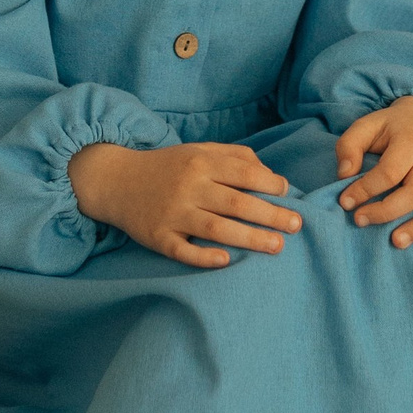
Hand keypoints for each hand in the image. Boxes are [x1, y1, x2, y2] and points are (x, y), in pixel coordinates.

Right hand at [68, 139, 300, 270]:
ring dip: (248, 238)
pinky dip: (203, 257)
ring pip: (215, 228)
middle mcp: (188, 186)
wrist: (116, 180)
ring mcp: (172, 213)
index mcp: (201, 163)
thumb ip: (236, 157)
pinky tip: (225, 261)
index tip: (288, 194)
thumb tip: (273, 177)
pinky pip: (182, 250)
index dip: (269, 184)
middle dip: (270, 215)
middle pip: (235, 203)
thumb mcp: (199, 151)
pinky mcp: (157, 236)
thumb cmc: (169, 167)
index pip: (243, 173)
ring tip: (276, 247)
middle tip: (296, 226)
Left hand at [335, 96, 412, 249]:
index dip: (364, 190)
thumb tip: (344, 175)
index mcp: (411, 142)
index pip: (389, 172)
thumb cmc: (390, 129)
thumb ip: (349, 146)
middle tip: (359, 221)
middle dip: (386, 212)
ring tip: (397, 242)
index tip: (345, 202)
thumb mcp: (366, 126)